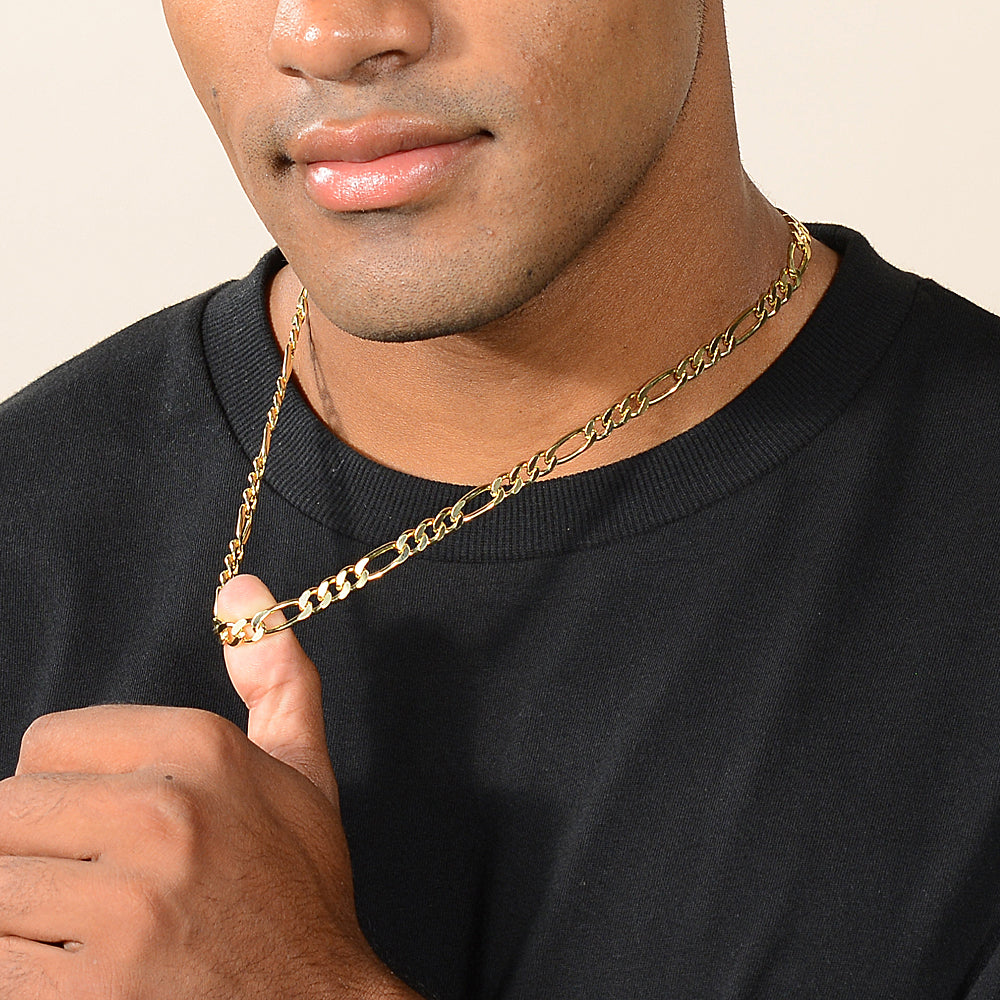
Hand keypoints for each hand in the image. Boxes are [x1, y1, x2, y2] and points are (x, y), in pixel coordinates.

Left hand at [0, 575, 420, 999]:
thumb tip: (242, 589)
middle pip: (6, 811)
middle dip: (37, 853)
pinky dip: (17, 966)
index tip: (109, 831)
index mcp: (203, 748)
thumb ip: (274, 674)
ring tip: (78, 933)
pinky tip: (72, 973)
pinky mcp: (85, 996)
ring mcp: (123, 909)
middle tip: (90, 890)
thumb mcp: (303, 773)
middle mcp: (164, 814)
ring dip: (21, 916)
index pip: (46, 741)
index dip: (70, 791)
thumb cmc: (299, 895)